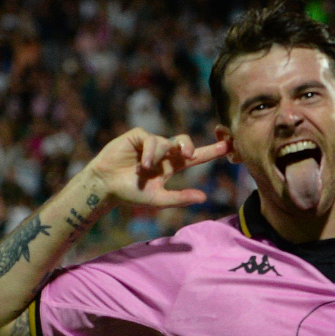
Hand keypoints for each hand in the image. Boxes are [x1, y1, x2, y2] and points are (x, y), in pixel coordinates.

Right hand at [85, 128, 231, 207]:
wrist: (105, 187)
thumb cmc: (131, 194)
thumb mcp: (158, 199)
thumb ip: (180, 198)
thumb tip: (204, 197)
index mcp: (171, 166)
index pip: (196, 157)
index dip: (212, 151)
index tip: (229, 145)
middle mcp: (164, 153)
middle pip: (184, 142)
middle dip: (189, 145)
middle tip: (189, 155)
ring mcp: (150, 143)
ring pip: (165, 142)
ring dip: (155, 156)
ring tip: (142, 170)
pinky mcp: (137, 136)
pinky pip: (149, 139)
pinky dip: (147, 151)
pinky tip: (139, 164)